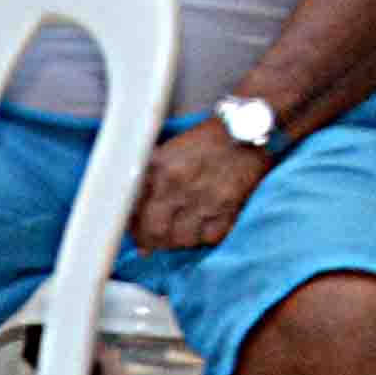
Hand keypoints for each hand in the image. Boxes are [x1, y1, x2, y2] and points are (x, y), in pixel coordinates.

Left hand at [131, 122, 271, 253]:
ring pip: (183, 239)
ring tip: (177, 234)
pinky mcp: (230, 207)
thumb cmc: (200, 142)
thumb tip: (132, 212)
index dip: (131, 227)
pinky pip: (211, 238)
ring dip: (177, 242)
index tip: (132, 233)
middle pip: (156, 231)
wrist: (244, 131)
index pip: (132, 209)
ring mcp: (205, 198)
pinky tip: (200, 230)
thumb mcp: (165, 151)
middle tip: (151, 243)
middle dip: (151, 242)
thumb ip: (147, 178)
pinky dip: (204, 239)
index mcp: (157, 168)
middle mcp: (178, 184)